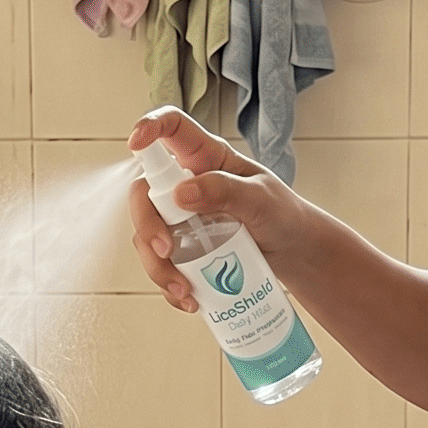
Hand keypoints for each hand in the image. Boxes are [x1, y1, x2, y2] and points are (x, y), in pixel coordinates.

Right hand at [126, 110, 305, 314]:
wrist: (294, 253)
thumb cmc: (283, 214)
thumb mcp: (261, 199)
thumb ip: (225, 191)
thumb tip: (182, 193)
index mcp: (205, 157)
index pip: (170, 129)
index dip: (148, 127)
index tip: (134, 143)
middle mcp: (185, 183)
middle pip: (143, 194)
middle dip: (146, 224)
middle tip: (166, 251)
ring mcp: (180, 217)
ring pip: (145, 235)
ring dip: (157, 266)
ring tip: (186, 290)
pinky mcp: (183, 248)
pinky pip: (160, 264)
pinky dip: (169, 285)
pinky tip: (191, 300)